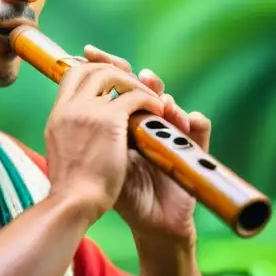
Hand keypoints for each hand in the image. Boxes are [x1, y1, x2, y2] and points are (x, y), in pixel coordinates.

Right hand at [44, 60, 164, 222]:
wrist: (74, 205)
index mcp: (57, 116)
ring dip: (135, 84)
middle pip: (92, 70)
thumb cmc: (71, 193)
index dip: (92, 69)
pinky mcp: (110, 120)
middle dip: (116, 69)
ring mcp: (87, 111)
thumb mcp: (64, 155)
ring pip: (114, 77)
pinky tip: (159, 109)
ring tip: (149, 97)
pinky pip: (135, 97)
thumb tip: (80, 131)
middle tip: (135, 83)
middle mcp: (68, 107)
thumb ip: (72, 136)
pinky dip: (150, 99)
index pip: (72, 76)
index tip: (110, 74)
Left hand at [82, 45, 210, 241]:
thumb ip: (91, 130)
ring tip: (158, 96)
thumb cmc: (122, 193)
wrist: (151, 224)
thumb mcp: (100, 159)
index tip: (89, 51)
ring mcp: (173, 136)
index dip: (107, 68)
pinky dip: (197, 123)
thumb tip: (74, 98)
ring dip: (166, 99)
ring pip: (173, 107)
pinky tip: (190, 119)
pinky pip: (200, 132)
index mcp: (125, 122)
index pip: (119, 87)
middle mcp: (150, 124)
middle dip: (140, 79)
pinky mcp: (193, 153)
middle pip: (149, 90)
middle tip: (133, 73)